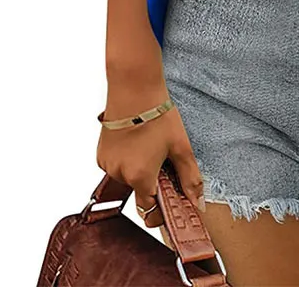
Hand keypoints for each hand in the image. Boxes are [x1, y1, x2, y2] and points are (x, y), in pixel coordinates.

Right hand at [96, 78, 206, 237]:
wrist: (134, 90)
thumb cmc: (158, 115)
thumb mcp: (181, 146)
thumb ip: (190, 178)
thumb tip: (197, 202)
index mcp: (140, 177)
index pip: (148, 209)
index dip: (160, 206)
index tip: (169, 198)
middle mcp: (119, 174)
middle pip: (138, 190)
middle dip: (151, 180)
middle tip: (163, 159)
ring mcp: (107, 164)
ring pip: (126, 177)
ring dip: (138, 169)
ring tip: (149, 145)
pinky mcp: (100, 153)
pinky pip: (116, 165)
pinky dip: (126, 159)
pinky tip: (137, 141)